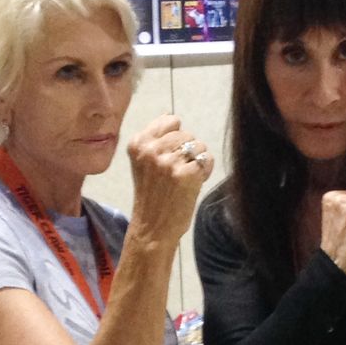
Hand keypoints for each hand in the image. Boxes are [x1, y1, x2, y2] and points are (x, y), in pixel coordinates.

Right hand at [125, 113, 212, 246]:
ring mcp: (168, 161)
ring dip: (197, 161)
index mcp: (138, 143)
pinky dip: (205, 171)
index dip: (176, 139)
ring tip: (183, 179)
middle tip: (175, 174)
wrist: (153, 228)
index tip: (168, 157)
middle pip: (186, 133)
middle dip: (187, 151)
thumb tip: (171, 116)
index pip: (170, 121)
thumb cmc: (152, 195)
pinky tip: (193, 184)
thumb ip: (155, 139)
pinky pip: (207, 159)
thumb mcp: (144, 162)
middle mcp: (151, 149)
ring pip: (199, 145)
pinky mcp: (186, 174)